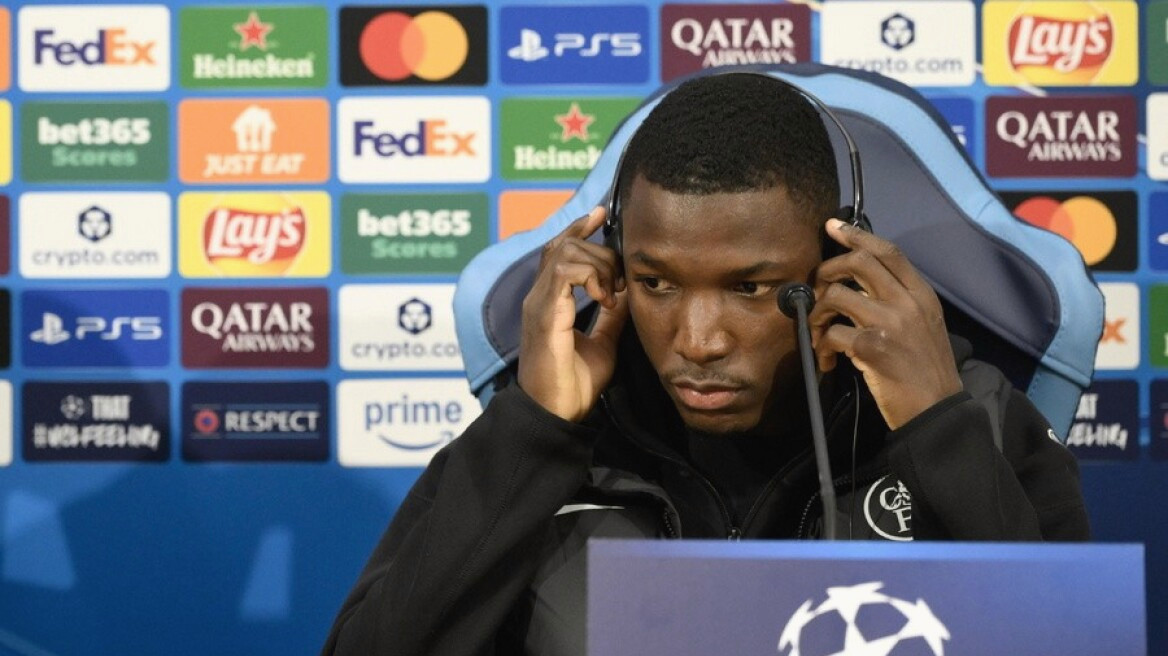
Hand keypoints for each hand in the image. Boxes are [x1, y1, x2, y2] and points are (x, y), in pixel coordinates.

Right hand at [518, 206, 628, 421]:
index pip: (558, 249)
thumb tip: (628, 291)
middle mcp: (539, 296)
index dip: (579, 227)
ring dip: (597, 265)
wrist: (558, 414)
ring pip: (565, 252)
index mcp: (549, 300)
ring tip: (612, 294)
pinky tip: (605, 300)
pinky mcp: (544, 314)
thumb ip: (612, 315)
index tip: (601, 215)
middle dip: (601, 253)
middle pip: (565, 243)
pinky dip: (590, 277)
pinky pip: (563, 273)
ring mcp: (538, 303)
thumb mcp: (603, 342)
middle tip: (620, 284)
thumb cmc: (575, 384)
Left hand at [809, 218, 962, 428]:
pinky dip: (821, 346)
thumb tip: (860, 283)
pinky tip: (827, 361)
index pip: (888, 251)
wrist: (936, 411)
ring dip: (817, 313)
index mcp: (921, 295)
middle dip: (827, 269)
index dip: (857, 235)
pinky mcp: (872, 348)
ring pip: (837, 295)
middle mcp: (908, 303)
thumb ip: (900, 301)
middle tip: (817, 288)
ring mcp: (890, 323)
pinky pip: (832, 332)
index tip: (833, 227)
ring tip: (818, 334)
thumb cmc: (925, 371)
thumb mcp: (924, 326)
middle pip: (858, 262)